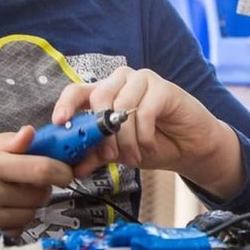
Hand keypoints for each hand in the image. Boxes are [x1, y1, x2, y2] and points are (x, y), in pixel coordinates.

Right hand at [0, 126, 72, 249]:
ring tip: (7, 195)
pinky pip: (16, 230)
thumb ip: (4, 141)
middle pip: (39, 194)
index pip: (40, 169)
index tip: (66, 171)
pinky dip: (15, 222)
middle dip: (43, 187)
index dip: (61, 170)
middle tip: (28, 181)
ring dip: (28, 205)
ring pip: (30, 213)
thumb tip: (32, 133)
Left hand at [53, 67, 243, 197]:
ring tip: (133, 156)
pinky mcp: (163, 87)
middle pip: (99, 96)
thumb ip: (96, 155)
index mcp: (106, 92)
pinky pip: (145, 110)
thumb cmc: (153, 143)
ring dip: (125, 138)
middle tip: (108, 154)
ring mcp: (143, 80)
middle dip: (101, 131)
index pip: (77, 90)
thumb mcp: (119, 152)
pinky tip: (148, 146)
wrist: (190, 147)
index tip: (59, 122)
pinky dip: (144, 135)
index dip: (65, 104)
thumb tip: (72, 168)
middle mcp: (121, 81)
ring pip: (122, 106)